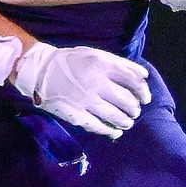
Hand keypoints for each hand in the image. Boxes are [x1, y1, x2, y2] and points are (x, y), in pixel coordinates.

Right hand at [12, 42, 151, 138]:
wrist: (40, 71)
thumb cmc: (71, 61)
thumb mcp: (94, 54)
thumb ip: (119, 63)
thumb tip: (144, 76)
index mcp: (101, 65)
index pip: (133, 81)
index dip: (143, 91)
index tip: (145, 97)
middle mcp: (96, 83)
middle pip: (127, 101)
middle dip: (135, 108)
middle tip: (134, 110)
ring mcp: (86, 100)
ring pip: (117, 117)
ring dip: (127, 121)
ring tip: (127, 122)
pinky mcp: (77, 114)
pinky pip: (100, 127)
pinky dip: (111, 132)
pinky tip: (115, 132)